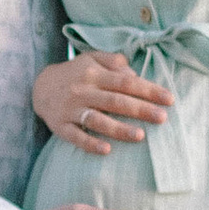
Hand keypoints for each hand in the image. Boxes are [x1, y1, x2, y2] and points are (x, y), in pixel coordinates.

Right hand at [32, 49, 174, 156]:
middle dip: (140, 109)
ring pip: (97, 120)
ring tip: (141, 136)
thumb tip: (134, 73)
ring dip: (118, 129)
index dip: (148, 90)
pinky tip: (107, 150)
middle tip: (162, 118)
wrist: (39, 87)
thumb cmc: (75, 73)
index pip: (126, 82)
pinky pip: (75, 136)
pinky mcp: (60, 126)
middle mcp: (83, 91)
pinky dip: (90, 143)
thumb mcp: (91, 59)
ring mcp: (71, 110)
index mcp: (94, 74)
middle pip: (115, 101)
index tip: (169, 99)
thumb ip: (114, 61)